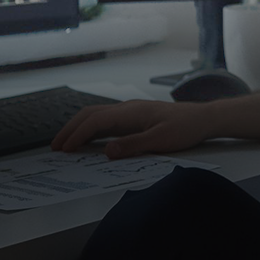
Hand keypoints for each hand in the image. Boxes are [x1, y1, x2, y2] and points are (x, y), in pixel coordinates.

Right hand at [51, 100, 212, 158]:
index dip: (77, 135)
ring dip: (80, 127)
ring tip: (66, 143)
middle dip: (71, 129)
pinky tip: (90, 139)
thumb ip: (133, 145)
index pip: (96, 121)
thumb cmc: (186, 128)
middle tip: (55, 147)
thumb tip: (107, 151)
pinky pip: (107, 120)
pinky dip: (92, 128)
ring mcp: (132, 111)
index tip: (63, 149)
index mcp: (131, 112)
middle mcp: (128, 108)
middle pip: (91, 114)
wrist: (204, 118)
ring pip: (98, 115)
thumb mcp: (161, 140)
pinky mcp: (136, 117)